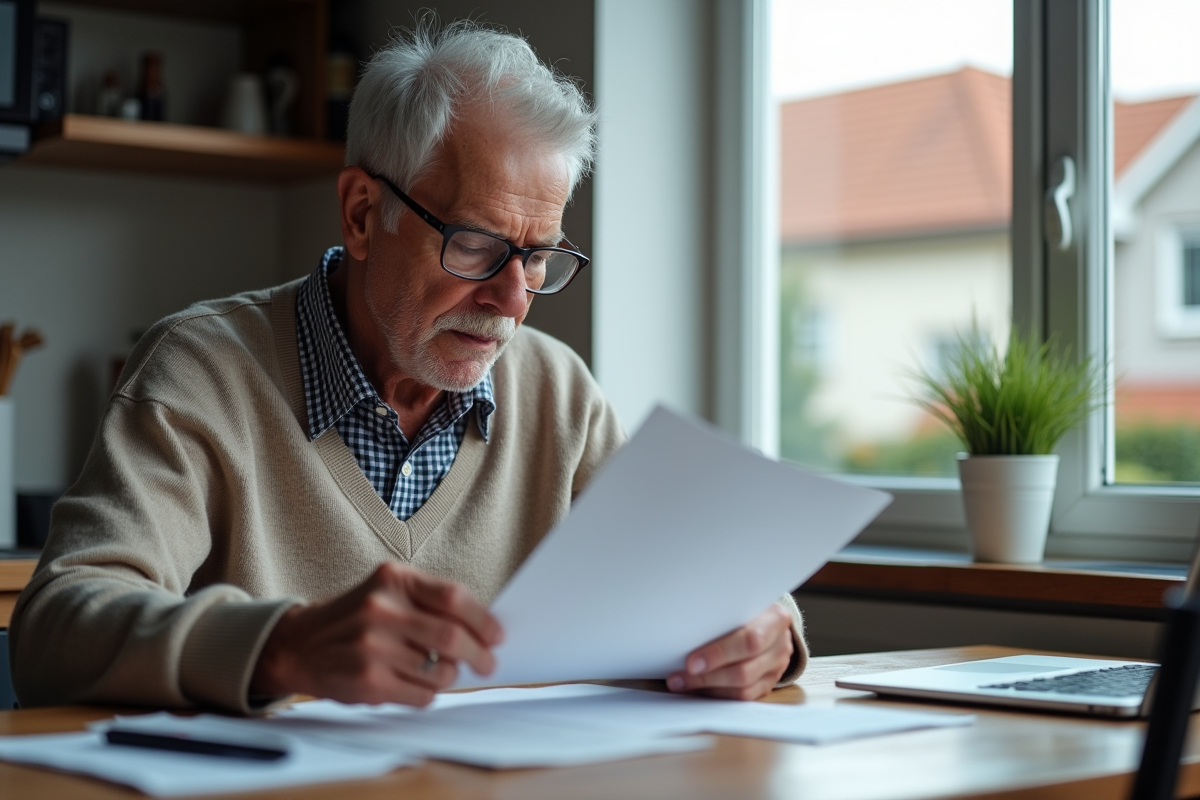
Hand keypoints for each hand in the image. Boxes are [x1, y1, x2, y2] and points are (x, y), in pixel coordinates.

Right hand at [250, 562, 502, 706]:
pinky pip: (422, 696)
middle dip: (478, 654)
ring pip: (440, 671)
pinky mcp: (367, 681)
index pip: (454, 597)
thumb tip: (483, 629)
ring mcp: (372, 646)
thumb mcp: (387, 593)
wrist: (298, 644)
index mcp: (393, 579)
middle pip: (452, 636)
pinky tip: (416, 685)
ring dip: (448, 676)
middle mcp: (381, 609)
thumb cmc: (355, 618)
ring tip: (439, 672)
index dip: (483, 620)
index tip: (497, 636)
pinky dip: (429, 694)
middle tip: (486, 663)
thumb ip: (429, 603)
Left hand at [666, 604, 793, 700]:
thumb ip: (722, 615)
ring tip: (681, 682)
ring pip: (743, 688)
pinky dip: (718, 694)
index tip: (691, 661)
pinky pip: (743, 697)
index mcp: (776, 618)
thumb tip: (684, 630)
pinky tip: (698, 688)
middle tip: (681, 676)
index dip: (719, 653)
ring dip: (708, 687)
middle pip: (744, 670)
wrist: (771, 619)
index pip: (750, 640)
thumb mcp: (741, 603)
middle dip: (707, 676)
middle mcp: (780, 645)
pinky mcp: (769, 684)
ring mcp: (777, 667)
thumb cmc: (748, 608)